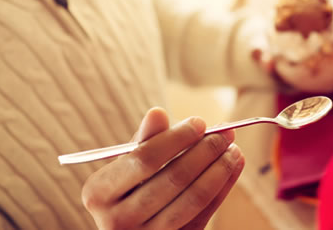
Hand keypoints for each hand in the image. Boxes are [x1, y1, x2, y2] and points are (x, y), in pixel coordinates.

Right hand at [82, 108, 244, 228]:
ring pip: (192, 199)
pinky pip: (203, 214)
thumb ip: (144, 139)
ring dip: (219, 170)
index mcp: (99, 192)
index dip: (176, 139)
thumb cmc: (127, 188)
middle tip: (225, 133)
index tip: (200, 122)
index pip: (145, 158)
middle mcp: (117, 221)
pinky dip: (221, 188)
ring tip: (233, 150)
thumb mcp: (127, 164)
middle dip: (205, 152)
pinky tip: (232, 168)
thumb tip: (157, 112)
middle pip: (173, 179)